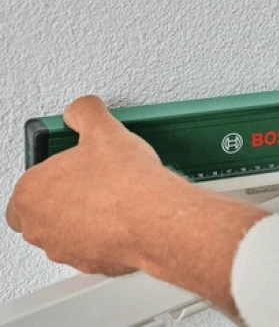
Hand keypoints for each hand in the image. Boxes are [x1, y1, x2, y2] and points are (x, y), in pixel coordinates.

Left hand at [6, 95, 267, 315]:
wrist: (157, 217)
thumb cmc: (125, 182)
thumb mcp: (104, 130)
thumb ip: (84, 113)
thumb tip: (81, 109)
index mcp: (30, 194)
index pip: (27, 188)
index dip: (52, 176)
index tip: (73, 167)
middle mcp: (40, 227)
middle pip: (43, 214)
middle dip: (66, 199)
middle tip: (94, 182)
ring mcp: (66, 249)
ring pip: (67, 234)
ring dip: (85, 219)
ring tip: (115, 198)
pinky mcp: (93, 264)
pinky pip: (94, 248)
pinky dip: (107, 236)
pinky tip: (127, 218)